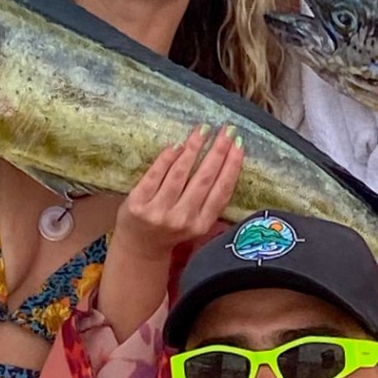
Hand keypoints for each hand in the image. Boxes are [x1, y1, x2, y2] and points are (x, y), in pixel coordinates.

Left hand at [110, 125, 243, 272]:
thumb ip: (208, 201)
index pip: (221, 191)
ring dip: (194, 148)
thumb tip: (225, 162)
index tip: (239, 145)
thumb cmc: (171, 229)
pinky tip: (178, 144)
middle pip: (204, 179)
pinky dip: (167, 158)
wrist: (139, 248)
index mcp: (201, 224)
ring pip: (180, 174)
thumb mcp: (195, 222)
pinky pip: (155, 174)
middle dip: (217, 151)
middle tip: (226, 130)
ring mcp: (158, 212)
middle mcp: (182, 219)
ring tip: (203, 129)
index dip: (232, 167)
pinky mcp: (138, 203)